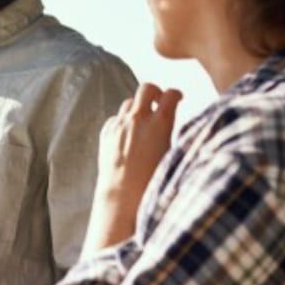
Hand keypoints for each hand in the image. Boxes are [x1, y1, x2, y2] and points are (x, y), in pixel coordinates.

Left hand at [84, 83, 181, 252]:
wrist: (122, 196)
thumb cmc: (153, 181)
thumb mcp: (171, 155)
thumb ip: (172, 134)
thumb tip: (176, 125)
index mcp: (160, 123)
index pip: (170, 94)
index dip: (176, 94)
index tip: (178, 98)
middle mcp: (137, 119)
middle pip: (146, 88)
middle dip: (155, 92)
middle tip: (159, 102)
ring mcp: (119, 125)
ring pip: (129, 103)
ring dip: (138, 107)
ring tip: (144, 121)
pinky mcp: (106, 133)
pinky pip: (116, 118)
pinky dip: (123, 121)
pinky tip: (128, 134)